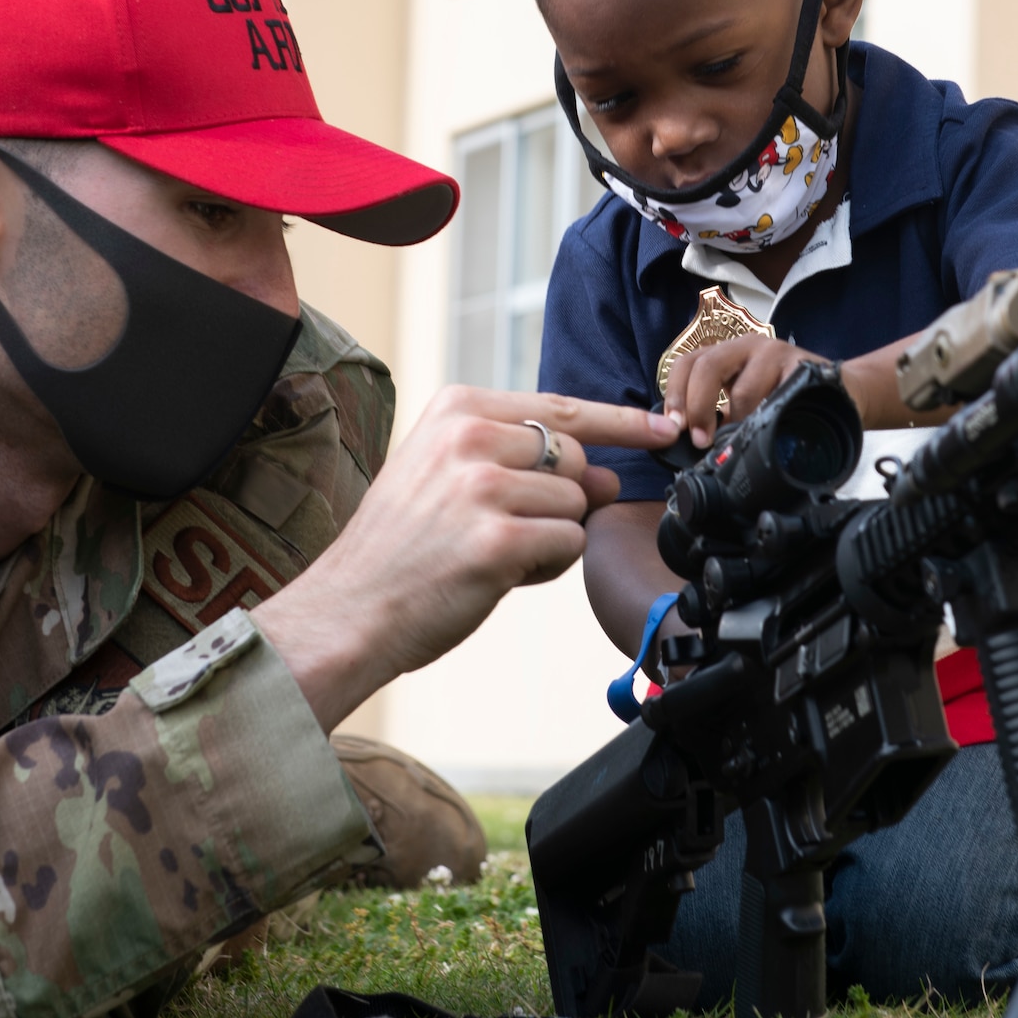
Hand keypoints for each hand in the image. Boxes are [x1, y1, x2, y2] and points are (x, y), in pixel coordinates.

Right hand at [253, 386, 678, 728]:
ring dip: (554, 538)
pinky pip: (569, 543)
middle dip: (565, 501)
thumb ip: (525, 465)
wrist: (350, 609)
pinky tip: (498, 575)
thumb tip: (614, 479)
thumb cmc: (404, 549)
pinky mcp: (498, 539)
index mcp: (457, 409)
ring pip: (578, 504)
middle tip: (508, 530)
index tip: (666, 427)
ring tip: (494, 555)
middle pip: (578, 459)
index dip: (621, 422)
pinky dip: (547, 566)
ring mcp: (483, 486)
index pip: (561, 407)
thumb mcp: (448, 478)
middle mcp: (470, 437)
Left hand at [664, 334, 829, 446]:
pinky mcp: (801, 366)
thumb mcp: (745, 404)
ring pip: (742, 390)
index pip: (687, 362)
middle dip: (698, 408)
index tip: (675, 427)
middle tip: (702, 441)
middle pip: (707, 366)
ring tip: (744, 439)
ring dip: (738, 423)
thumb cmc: (786, 402)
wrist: (840, 394)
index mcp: (727, 354)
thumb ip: (718, 415)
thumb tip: (691, 443)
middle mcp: (748, 346)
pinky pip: (776, 399)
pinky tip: (772, 430)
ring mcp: (776, 353)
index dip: (675, 394)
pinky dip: (769, 420)